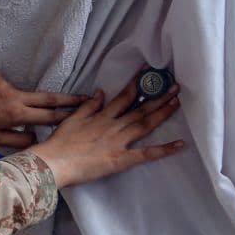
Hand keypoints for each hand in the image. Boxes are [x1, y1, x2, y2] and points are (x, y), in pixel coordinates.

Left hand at [0, 70, 87, 148]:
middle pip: (47, 98)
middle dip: (68, 99)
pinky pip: (6, 86)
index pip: (48, 116)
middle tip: (88, 97)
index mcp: (15, 113)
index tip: (85, 113)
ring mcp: (5, 81)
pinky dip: (2, 95)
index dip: (68, 116)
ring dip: (19, 103)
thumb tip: (38, 136)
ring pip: (22, 94)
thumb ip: (20, 141)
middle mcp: (14, 94)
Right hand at [29, 69, 183, 188]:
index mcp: (102, 116)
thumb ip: (88, 106)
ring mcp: (119, 142)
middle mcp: (114, 126)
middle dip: (158, 97)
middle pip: (140, 109)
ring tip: (177, 103)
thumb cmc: (60, 142)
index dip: (137, 83)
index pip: (124, 96)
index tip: (148, 72)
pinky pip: (146, 154)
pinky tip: (180, 144)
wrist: (54, 162)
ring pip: (145, 125)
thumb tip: (100, 92)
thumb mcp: (72, 119)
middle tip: (175, 86)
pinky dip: (164, 150)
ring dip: (163, 113)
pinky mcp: (121, 160)